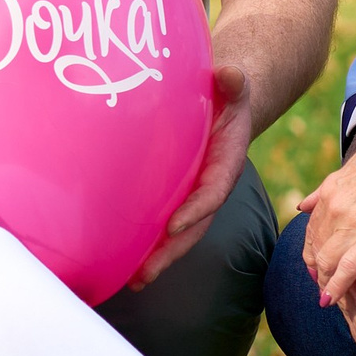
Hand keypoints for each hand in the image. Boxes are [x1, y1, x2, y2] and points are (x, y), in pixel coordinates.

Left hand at [125, 66, 252, 292]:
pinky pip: (160, 223)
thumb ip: (234, 83)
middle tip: (145, 274)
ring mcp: (190, 195)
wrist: (222, 103)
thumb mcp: (233, 87)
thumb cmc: (225, 95)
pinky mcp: (173, 195)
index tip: (173, 225)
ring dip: (156, 258)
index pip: (211, 192)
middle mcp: (208, 187)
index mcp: (224, 165)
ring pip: (175, 233)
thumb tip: (229, 75)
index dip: (195, 210)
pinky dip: (144, 244)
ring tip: (132, 281)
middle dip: (171, 252)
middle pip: (192, 226)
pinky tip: (120, 263)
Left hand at [294, 114, 355, 304]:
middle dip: (317, 272)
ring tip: (328, 300)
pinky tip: (331, 299)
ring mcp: (351, 219)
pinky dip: (338, 284)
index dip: (311, 254)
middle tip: (322, 291)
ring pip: (326, 259)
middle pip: (316, 249)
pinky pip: (349, 264)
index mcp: (330, 193)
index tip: (314, 270)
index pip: (312, 232)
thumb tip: (303, 205)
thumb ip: (326, 191)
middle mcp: (334, 207)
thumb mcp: (351, 169)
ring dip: (325, 282)